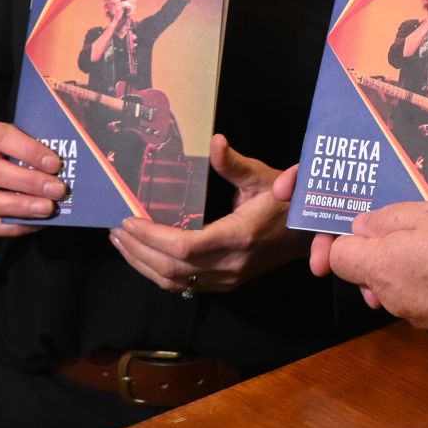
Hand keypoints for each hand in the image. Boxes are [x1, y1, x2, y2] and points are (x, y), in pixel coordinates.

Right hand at [0, 121, 65, 237]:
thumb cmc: (15, 151)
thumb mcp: (23, 140)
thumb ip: (39, 147)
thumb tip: (67, 164)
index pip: (1, 138)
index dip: (29, 150)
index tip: (55, 164)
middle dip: (28, 183)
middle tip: (58, 190)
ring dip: (20, 207)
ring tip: (48, 209)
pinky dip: (13, 227)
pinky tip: (37, 223)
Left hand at [111, 134, 307, 295]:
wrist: (311, 234)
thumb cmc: (288, 202)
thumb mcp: (265, 177)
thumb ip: (235, 163)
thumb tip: (216, 142)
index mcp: (238, 237)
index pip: (184, 248)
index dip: (152, 238)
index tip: (129, 220)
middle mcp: (231, 265)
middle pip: (172, 269)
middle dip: (138, 250)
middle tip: (116, 229)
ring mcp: (228, 279)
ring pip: (175, 283)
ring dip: (143, 264)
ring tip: (122, 242)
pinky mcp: (226, 283)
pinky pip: (186, 286)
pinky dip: (159, 273)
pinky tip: (144, 257)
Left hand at [303, 199, 427, 344]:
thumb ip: (389, 218)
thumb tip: (361, 226)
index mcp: (382, 266)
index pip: (337, 257)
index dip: (341, 238)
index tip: (360, 226)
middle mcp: (392, 298)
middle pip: (366, 274)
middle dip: (379, 252)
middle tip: (410, 227)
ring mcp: (416, 316)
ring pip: (394, 287)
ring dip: (405, 267)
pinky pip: (421, 300)